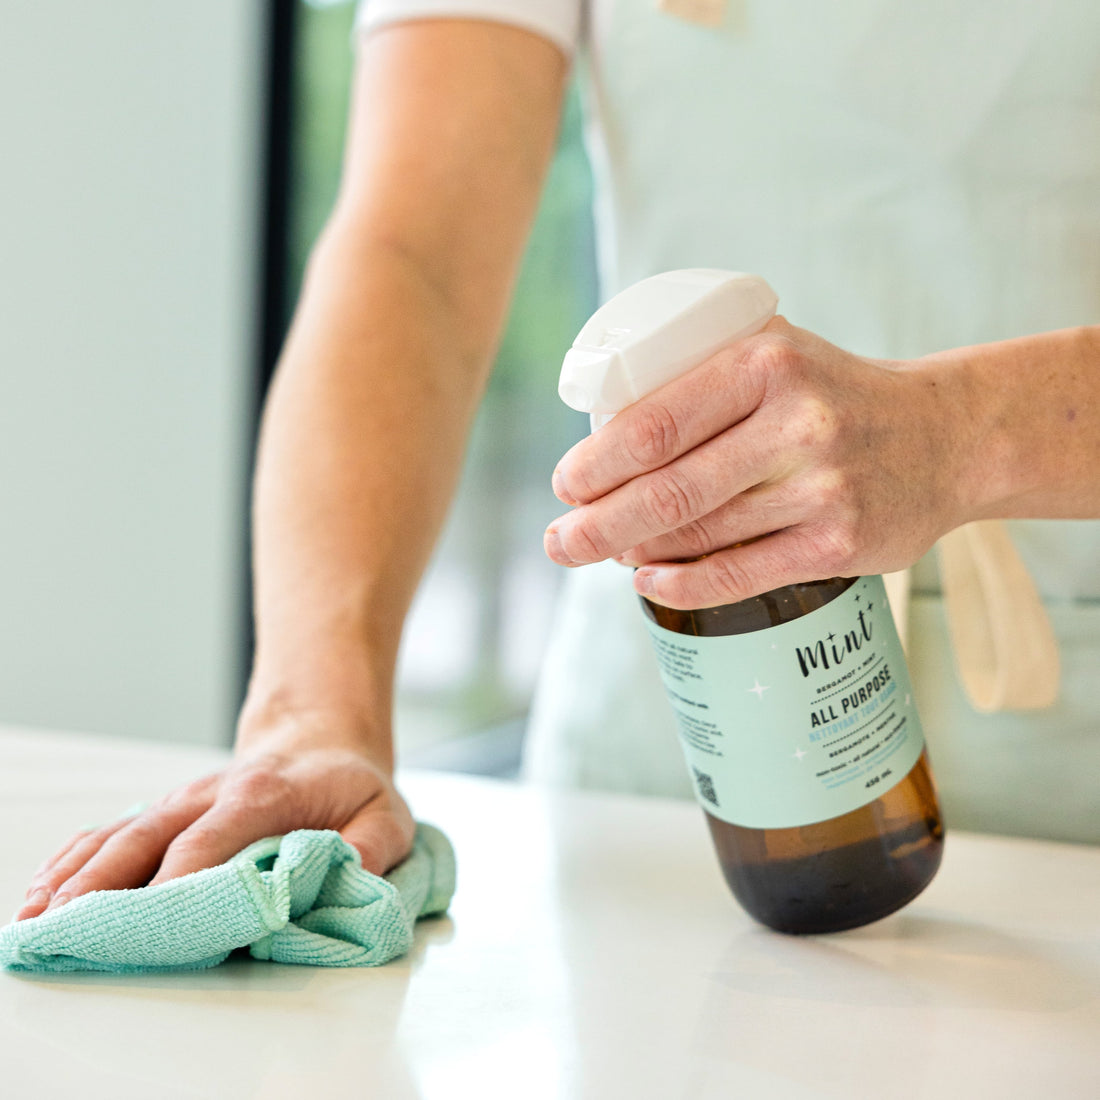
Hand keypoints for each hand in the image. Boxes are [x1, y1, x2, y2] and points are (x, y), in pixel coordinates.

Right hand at [15, 713, 414, 921]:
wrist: (321, 741)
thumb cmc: (351, 787)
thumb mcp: (386, 813)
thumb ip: (372, 848)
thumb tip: (345, 881)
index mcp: (263, 794)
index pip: (212, 840)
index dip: (181, 882)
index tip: (156, 924)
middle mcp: (210, 795)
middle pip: (147, 838)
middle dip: (107, 885)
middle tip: (71, 929)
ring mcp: (182, 804)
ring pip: (119, 835)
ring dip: (76, 877)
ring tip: (38, 919)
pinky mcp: (167, 814)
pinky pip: (111, 832)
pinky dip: (73, 860)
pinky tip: (44, 891)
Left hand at [544, 317, 969, 608]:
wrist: (944, 435)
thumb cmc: (833, 394)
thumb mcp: (774, 350)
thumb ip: (699, 371)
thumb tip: (601, 429)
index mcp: (765, 363)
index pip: (654, 424)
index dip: (595, 466)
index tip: (564, 487)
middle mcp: (797, 425)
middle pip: (666, 492)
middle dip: (595, 525)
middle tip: (558, 542)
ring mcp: (822, 490)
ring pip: (697, 536)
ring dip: (633, 553)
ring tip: (604, 554)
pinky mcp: (840, 546)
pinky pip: (738, 575)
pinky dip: (681, 585)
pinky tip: (648, 581)